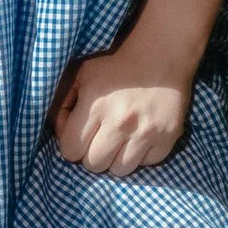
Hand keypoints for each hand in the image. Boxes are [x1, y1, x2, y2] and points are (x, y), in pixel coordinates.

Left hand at [49, 41, 194, 175]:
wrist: (160, 57)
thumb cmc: (115, 67)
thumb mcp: (82, 75)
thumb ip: (63, 103)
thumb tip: (60, 132)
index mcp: (95, 105)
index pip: (70, 151)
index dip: (71, 145)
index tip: (79, 135)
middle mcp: (121, 122)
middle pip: (94, 165)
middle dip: (92, 154)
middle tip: (100, 139)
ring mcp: (147, 132)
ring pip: (120, 170)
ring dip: (116, 159)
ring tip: (120, 140)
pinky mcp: (168, 137)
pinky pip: (146, 164)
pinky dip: (141, 155)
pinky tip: (140, 137)